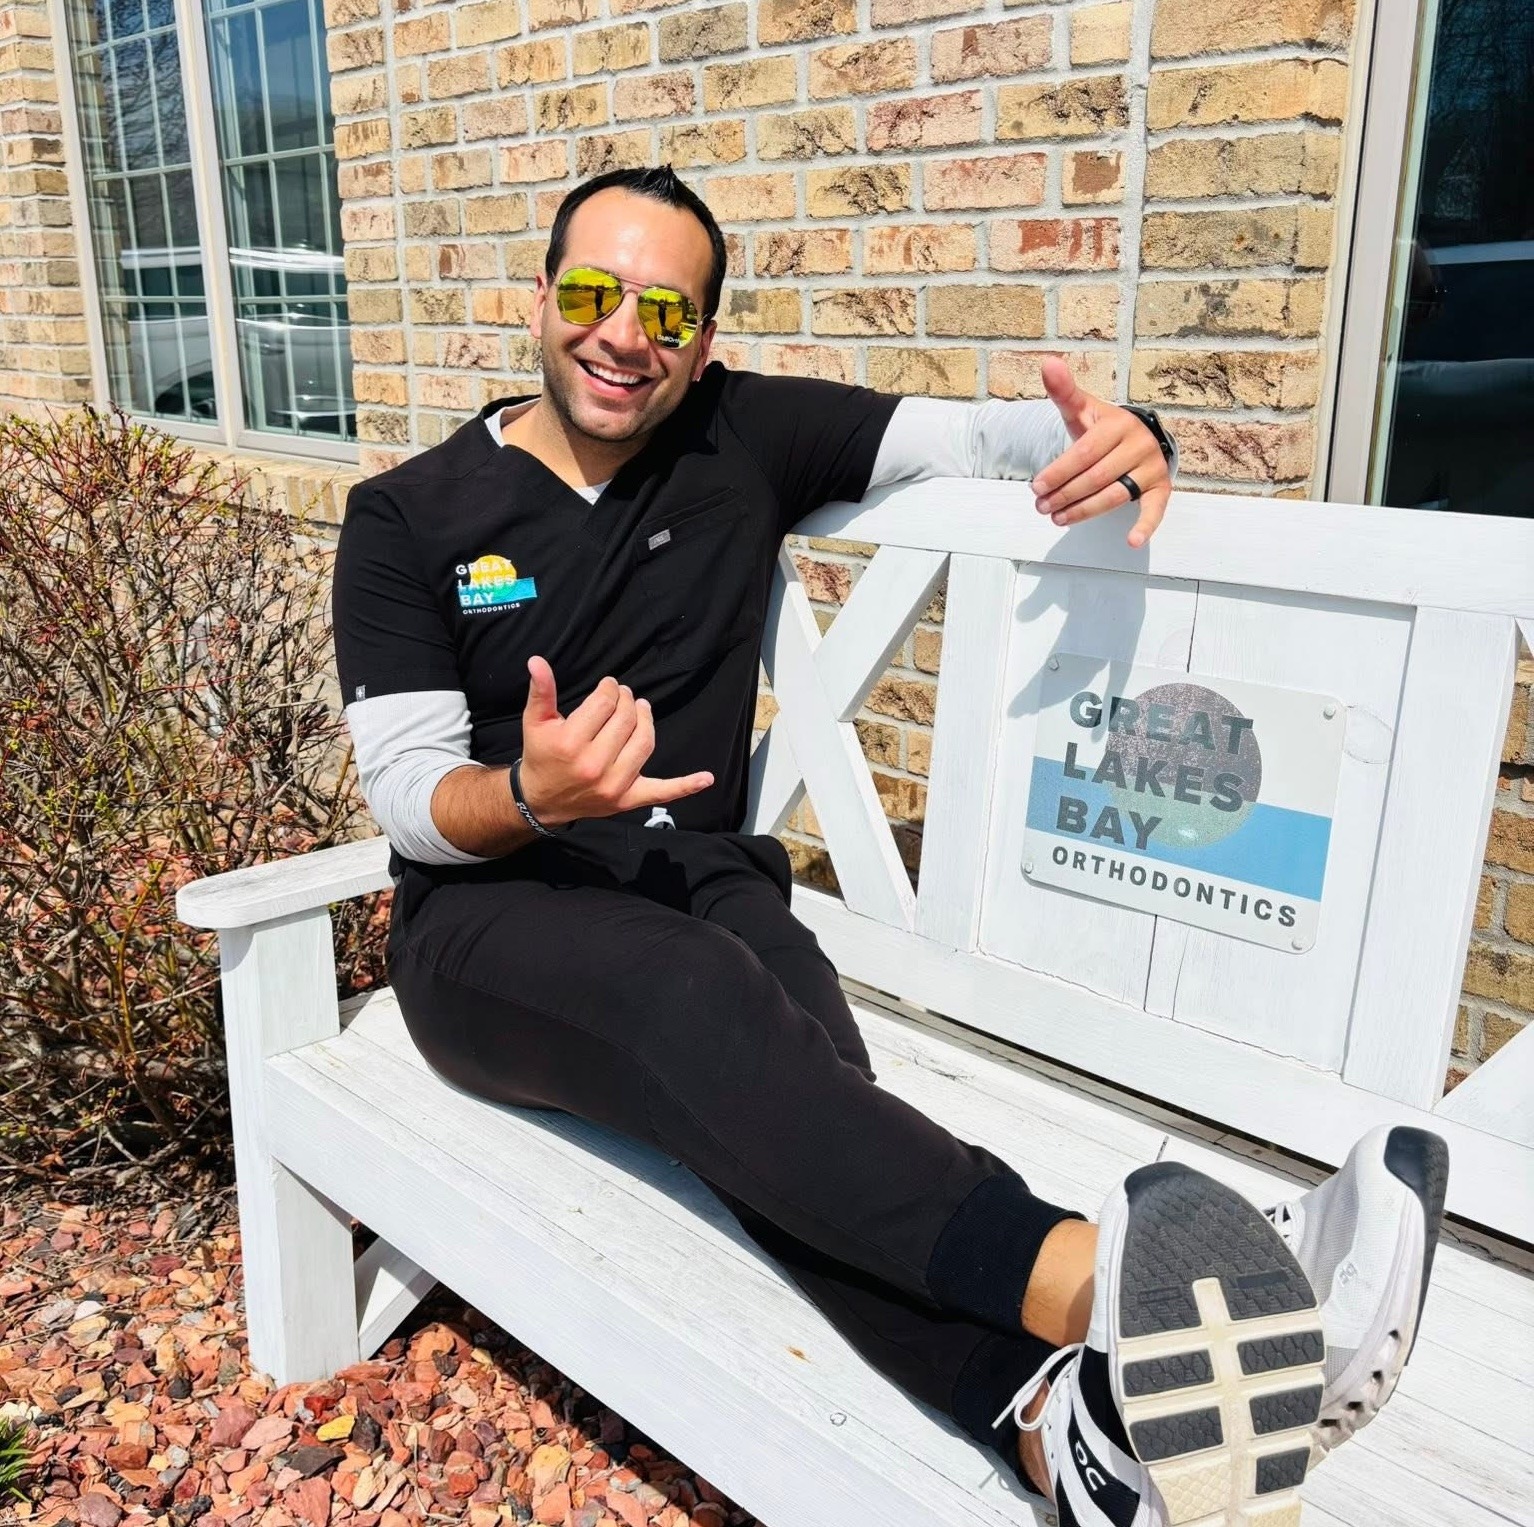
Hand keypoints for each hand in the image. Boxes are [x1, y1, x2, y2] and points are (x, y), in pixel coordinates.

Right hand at [518, 656, 713, 825]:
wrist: (543, 800)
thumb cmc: (542, 755)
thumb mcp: (535, 722)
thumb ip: (540, 691)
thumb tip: (537, 661)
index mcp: (571, 743)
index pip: (605, 704)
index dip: (610, 689)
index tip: (608, 687)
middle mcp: (594, 765)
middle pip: (626, 719)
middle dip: (627, 701)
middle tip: (624, 696)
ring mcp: (614, 785)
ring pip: (644, 741)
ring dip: (646, 720)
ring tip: (641, 709)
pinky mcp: (628, 800)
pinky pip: (661, 792)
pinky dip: (685, 786)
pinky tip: (706, 778)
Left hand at [1030, 357, 1172, 547]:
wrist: (1134, 437)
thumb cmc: (1101, 428)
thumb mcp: (1082, 410)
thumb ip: (1063, 391)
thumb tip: (1048, 362)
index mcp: (1117, 423)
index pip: (1082, 452)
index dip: (1057, 471)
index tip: (1036, 486)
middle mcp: (1138, 444)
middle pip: (1095, 477)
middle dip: (1064, 494)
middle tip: (1041, 507)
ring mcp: (1151, 467)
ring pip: (1114, 495)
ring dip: (1083, 511)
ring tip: (1058, 519)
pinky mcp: (1161, 488)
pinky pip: (1155, 509)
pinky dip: (1145, 526)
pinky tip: (1133, 541)